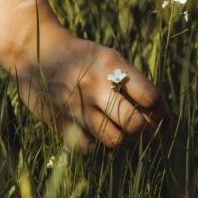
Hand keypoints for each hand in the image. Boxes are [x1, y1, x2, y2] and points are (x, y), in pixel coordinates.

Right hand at [11, 21, 169, 153]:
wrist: (32, 50)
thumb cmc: (77, 56)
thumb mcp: (106, 57)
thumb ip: (130, 81)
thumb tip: (158, 115)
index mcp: (111, 65)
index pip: (151, 98)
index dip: (163, 116)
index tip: (164, 124)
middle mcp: (94, 85)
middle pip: (135, 124)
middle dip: (143, 133)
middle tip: (142, 134)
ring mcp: (75, 105)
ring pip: (113, 140)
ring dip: (116, 137)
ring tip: (111, 128)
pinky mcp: (58, 120)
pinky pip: (87, 147)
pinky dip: (92, 144)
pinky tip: (89, 132)